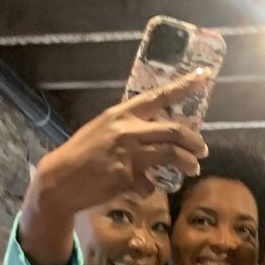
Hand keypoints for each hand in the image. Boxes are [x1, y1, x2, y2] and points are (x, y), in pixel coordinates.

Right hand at [28, 73, 207, 214]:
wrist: (60, 179)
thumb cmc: (82, 153)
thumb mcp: (104, 129)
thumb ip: (129, 127)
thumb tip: (157, 130)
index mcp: (121, 113)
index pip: (158, 96)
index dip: (183, 86)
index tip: (203, 75)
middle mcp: (127, 129)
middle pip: (174, 130)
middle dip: (194, 141)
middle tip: (202, 149)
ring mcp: (128, 153)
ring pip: (171, 154)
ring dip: (188, 163)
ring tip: (193, 168)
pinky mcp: (127, 177)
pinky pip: (150, 183)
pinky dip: (151, 187)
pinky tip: (146, 189)